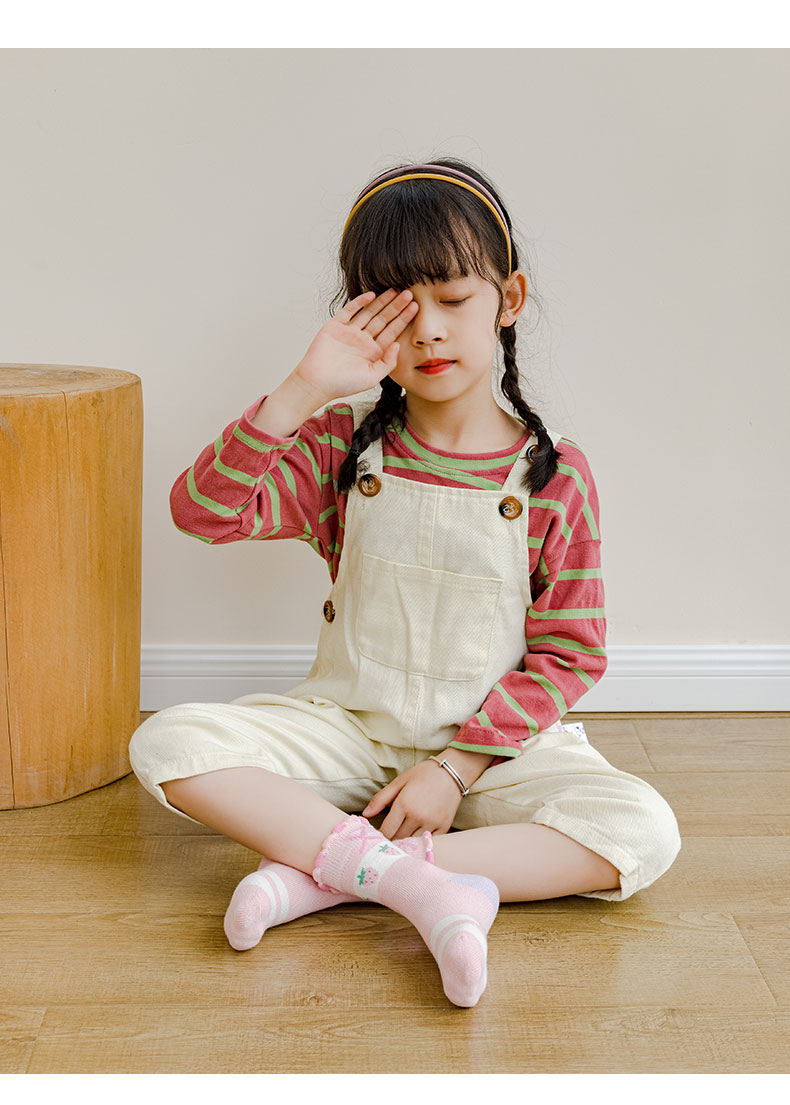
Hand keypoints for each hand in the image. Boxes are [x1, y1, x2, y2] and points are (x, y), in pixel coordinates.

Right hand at [294, 288, 417, 402]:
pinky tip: (371, 295)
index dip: (403, 319)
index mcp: (374, 352)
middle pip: (383, 319)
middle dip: (396, 307)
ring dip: (382, 301)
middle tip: (410, 293)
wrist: (317, 383)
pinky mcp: (335, 326)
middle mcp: (363, 340)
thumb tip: (398, 344)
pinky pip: (349, 311)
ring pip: (369, 313)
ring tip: (395, 290)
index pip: (392, 331)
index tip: (415, 307)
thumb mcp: (372, 378)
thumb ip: (387, 363)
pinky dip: (359, 302)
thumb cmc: (343, 385)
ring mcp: (350, 332)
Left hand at [362, 759, 462, 840]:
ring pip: (412, 843)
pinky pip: (428, 843)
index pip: (386, 831)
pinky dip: (420, 843)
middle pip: (398, 839)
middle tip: (387, 839)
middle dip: (391, 840)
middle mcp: (417, 817)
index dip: (379, 836)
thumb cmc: (423, 774)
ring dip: (405, 843)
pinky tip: (416, 839)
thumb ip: (381, 799)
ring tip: (401, 839)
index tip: (377, 837)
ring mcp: (431, 823)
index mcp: (404, 805)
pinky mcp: (443, 827)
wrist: (452, 772)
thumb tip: (365, 814)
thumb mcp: (399, 781)